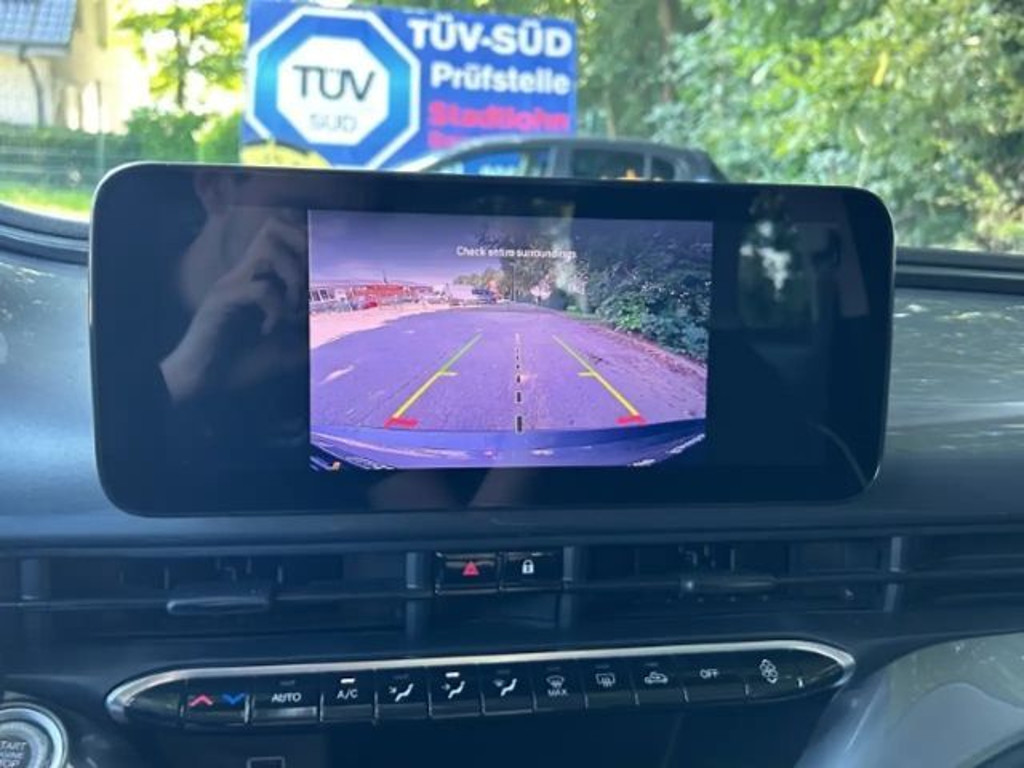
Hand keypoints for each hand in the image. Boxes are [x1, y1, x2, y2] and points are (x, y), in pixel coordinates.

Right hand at [161, 216, 305, 403]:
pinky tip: (268, 329)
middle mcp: (243, 274)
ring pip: (268, 250)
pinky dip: (275, 308)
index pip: (280, 234)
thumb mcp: (285, 349)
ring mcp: (231, 285)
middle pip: (274, 229)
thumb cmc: (240, 363)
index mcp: (257, 278)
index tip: (323, 272)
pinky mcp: (221, 302)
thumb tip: (337, 330)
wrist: (202, 382)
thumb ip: (308, 336)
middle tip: (310, 285)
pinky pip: (260, 288)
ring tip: (292, 307)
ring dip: (291, 276)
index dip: (305, 241)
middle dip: (302, 249)